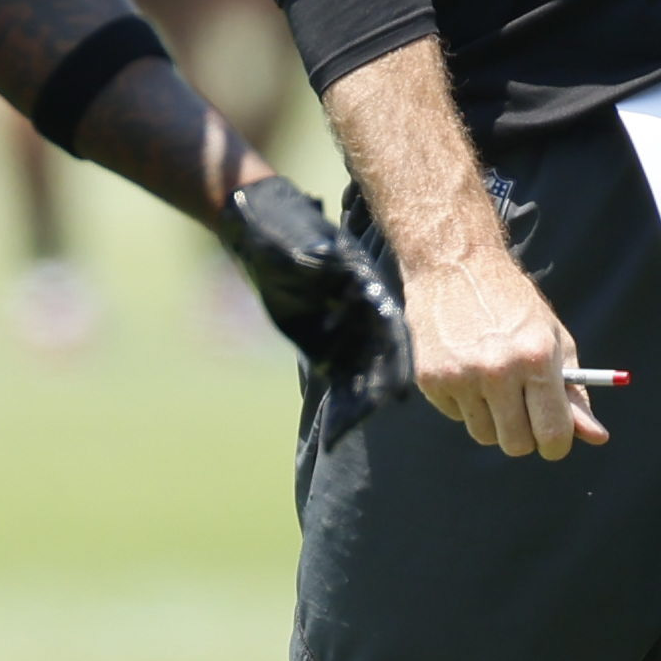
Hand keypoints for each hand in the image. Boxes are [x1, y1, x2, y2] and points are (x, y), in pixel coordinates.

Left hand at [215, 174, 413, 448]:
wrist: (259, 229)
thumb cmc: (281, 225)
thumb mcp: (296, 237)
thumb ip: (313, 252)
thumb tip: (326, 260)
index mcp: (366, 286)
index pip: (390, 327)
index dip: (398, 357)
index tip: (401, 385)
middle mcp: (362, 312)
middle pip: (380, 357)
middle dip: (379, 386)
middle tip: (374, 413)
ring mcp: (344, 331)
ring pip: (360, 374)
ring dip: (357, 404)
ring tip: (343, 434)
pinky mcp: (322, 345)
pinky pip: (337, 379)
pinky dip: (339, 406)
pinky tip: (333, 434)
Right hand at [400, 237, 605, 459]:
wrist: (455, 265)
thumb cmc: (514, 304)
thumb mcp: (554, 340)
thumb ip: (575, 393)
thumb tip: (597, 438)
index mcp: (537, 358)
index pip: (553, 433)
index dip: (558, 443)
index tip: (555, 439)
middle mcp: (498, 370)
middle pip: (516, 445)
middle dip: (525, 436)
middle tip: (524, 410)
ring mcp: (461, 376)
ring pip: (484, 436)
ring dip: (493, 421)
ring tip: (494, 383)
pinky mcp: (430, 379)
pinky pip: (457, 417)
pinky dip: (466, 404)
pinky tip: (467, 369)